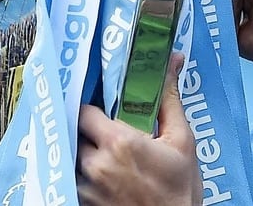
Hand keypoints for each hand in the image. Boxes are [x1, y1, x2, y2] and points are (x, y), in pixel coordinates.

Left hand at [76, 53, 200, 205]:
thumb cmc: (181, 190)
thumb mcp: (182, 140)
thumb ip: (169, 98)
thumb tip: (173, 60)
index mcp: (118, 142)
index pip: (83, 110)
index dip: (91, 108)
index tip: (102, 109)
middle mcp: (94, 164)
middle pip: (73, 132)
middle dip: (86, 130)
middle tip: (103, 131)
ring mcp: (84, 187)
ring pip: (70, 157)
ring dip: (82, 152)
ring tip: (101, 154)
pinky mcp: (81, 204)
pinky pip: (71, 180)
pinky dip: (80, 174)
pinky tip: (101, 175)